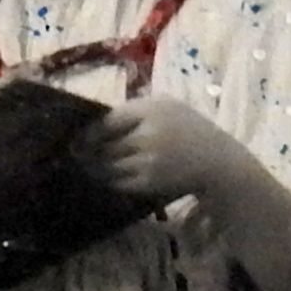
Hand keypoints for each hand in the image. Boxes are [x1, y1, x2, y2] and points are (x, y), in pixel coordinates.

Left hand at [85, 99, 220, 201]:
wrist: (217, 162)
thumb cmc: (189, 130)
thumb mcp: (167, 107)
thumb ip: (134, 112)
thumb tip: (95, 121)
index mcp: (151, 110)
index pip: (107, 121)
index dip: (88, 131)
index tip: (77, 136)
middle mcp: (148, 134)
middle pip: (104, 144)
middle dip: (87, 151)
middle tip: (73, 154)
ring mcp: (148, 160)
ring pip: (108, 165)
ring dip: (94, 167)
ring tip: (85, 166)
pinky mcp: (150, 182)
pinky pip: (119, 181)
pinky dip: (109, 180)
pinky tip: (104, 178)